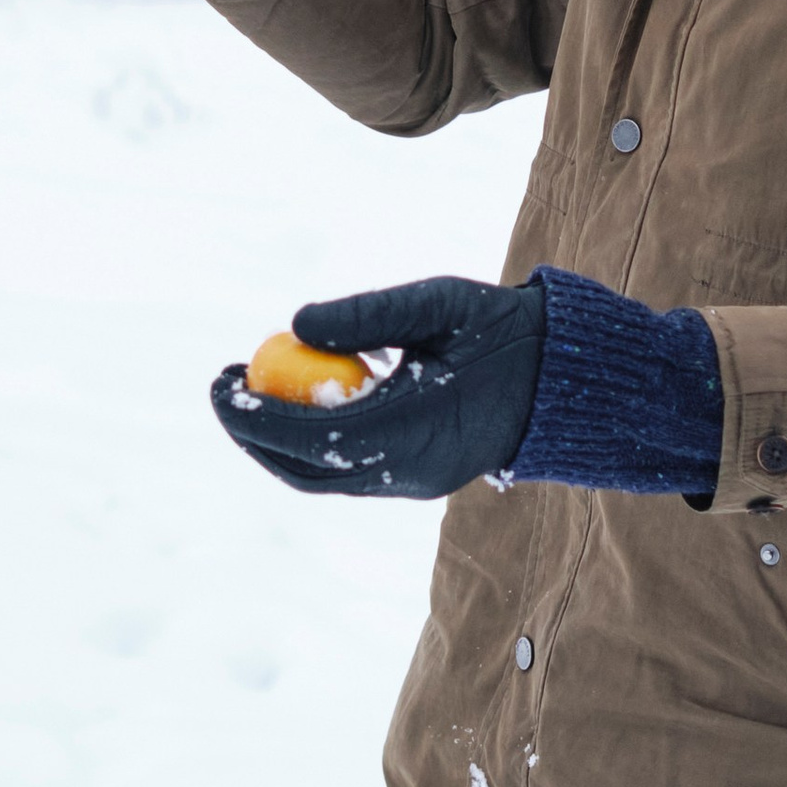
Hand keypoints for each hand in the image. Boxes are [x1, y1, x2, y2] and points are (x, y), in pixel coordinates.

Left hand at [209, 277, 546, 499]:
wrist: (563, 379)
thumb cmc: (502, 330)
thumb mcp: (440, 302)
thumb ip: (369, 313)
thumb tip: (293, 323)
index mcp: (417, 429)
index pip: (315, 437)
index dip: (257, 415)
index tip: (223, 381)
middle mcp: (409, 471)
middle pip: (306, 470)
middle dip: (253, 433)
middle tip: (224, 386)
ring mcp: (412, 483)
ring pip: (321, 479)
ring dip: (276, 441)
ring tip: (248, 389)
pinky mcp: (414, 480)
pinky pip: (345, 473)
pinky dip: (311, 442)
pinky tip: (303, 396)